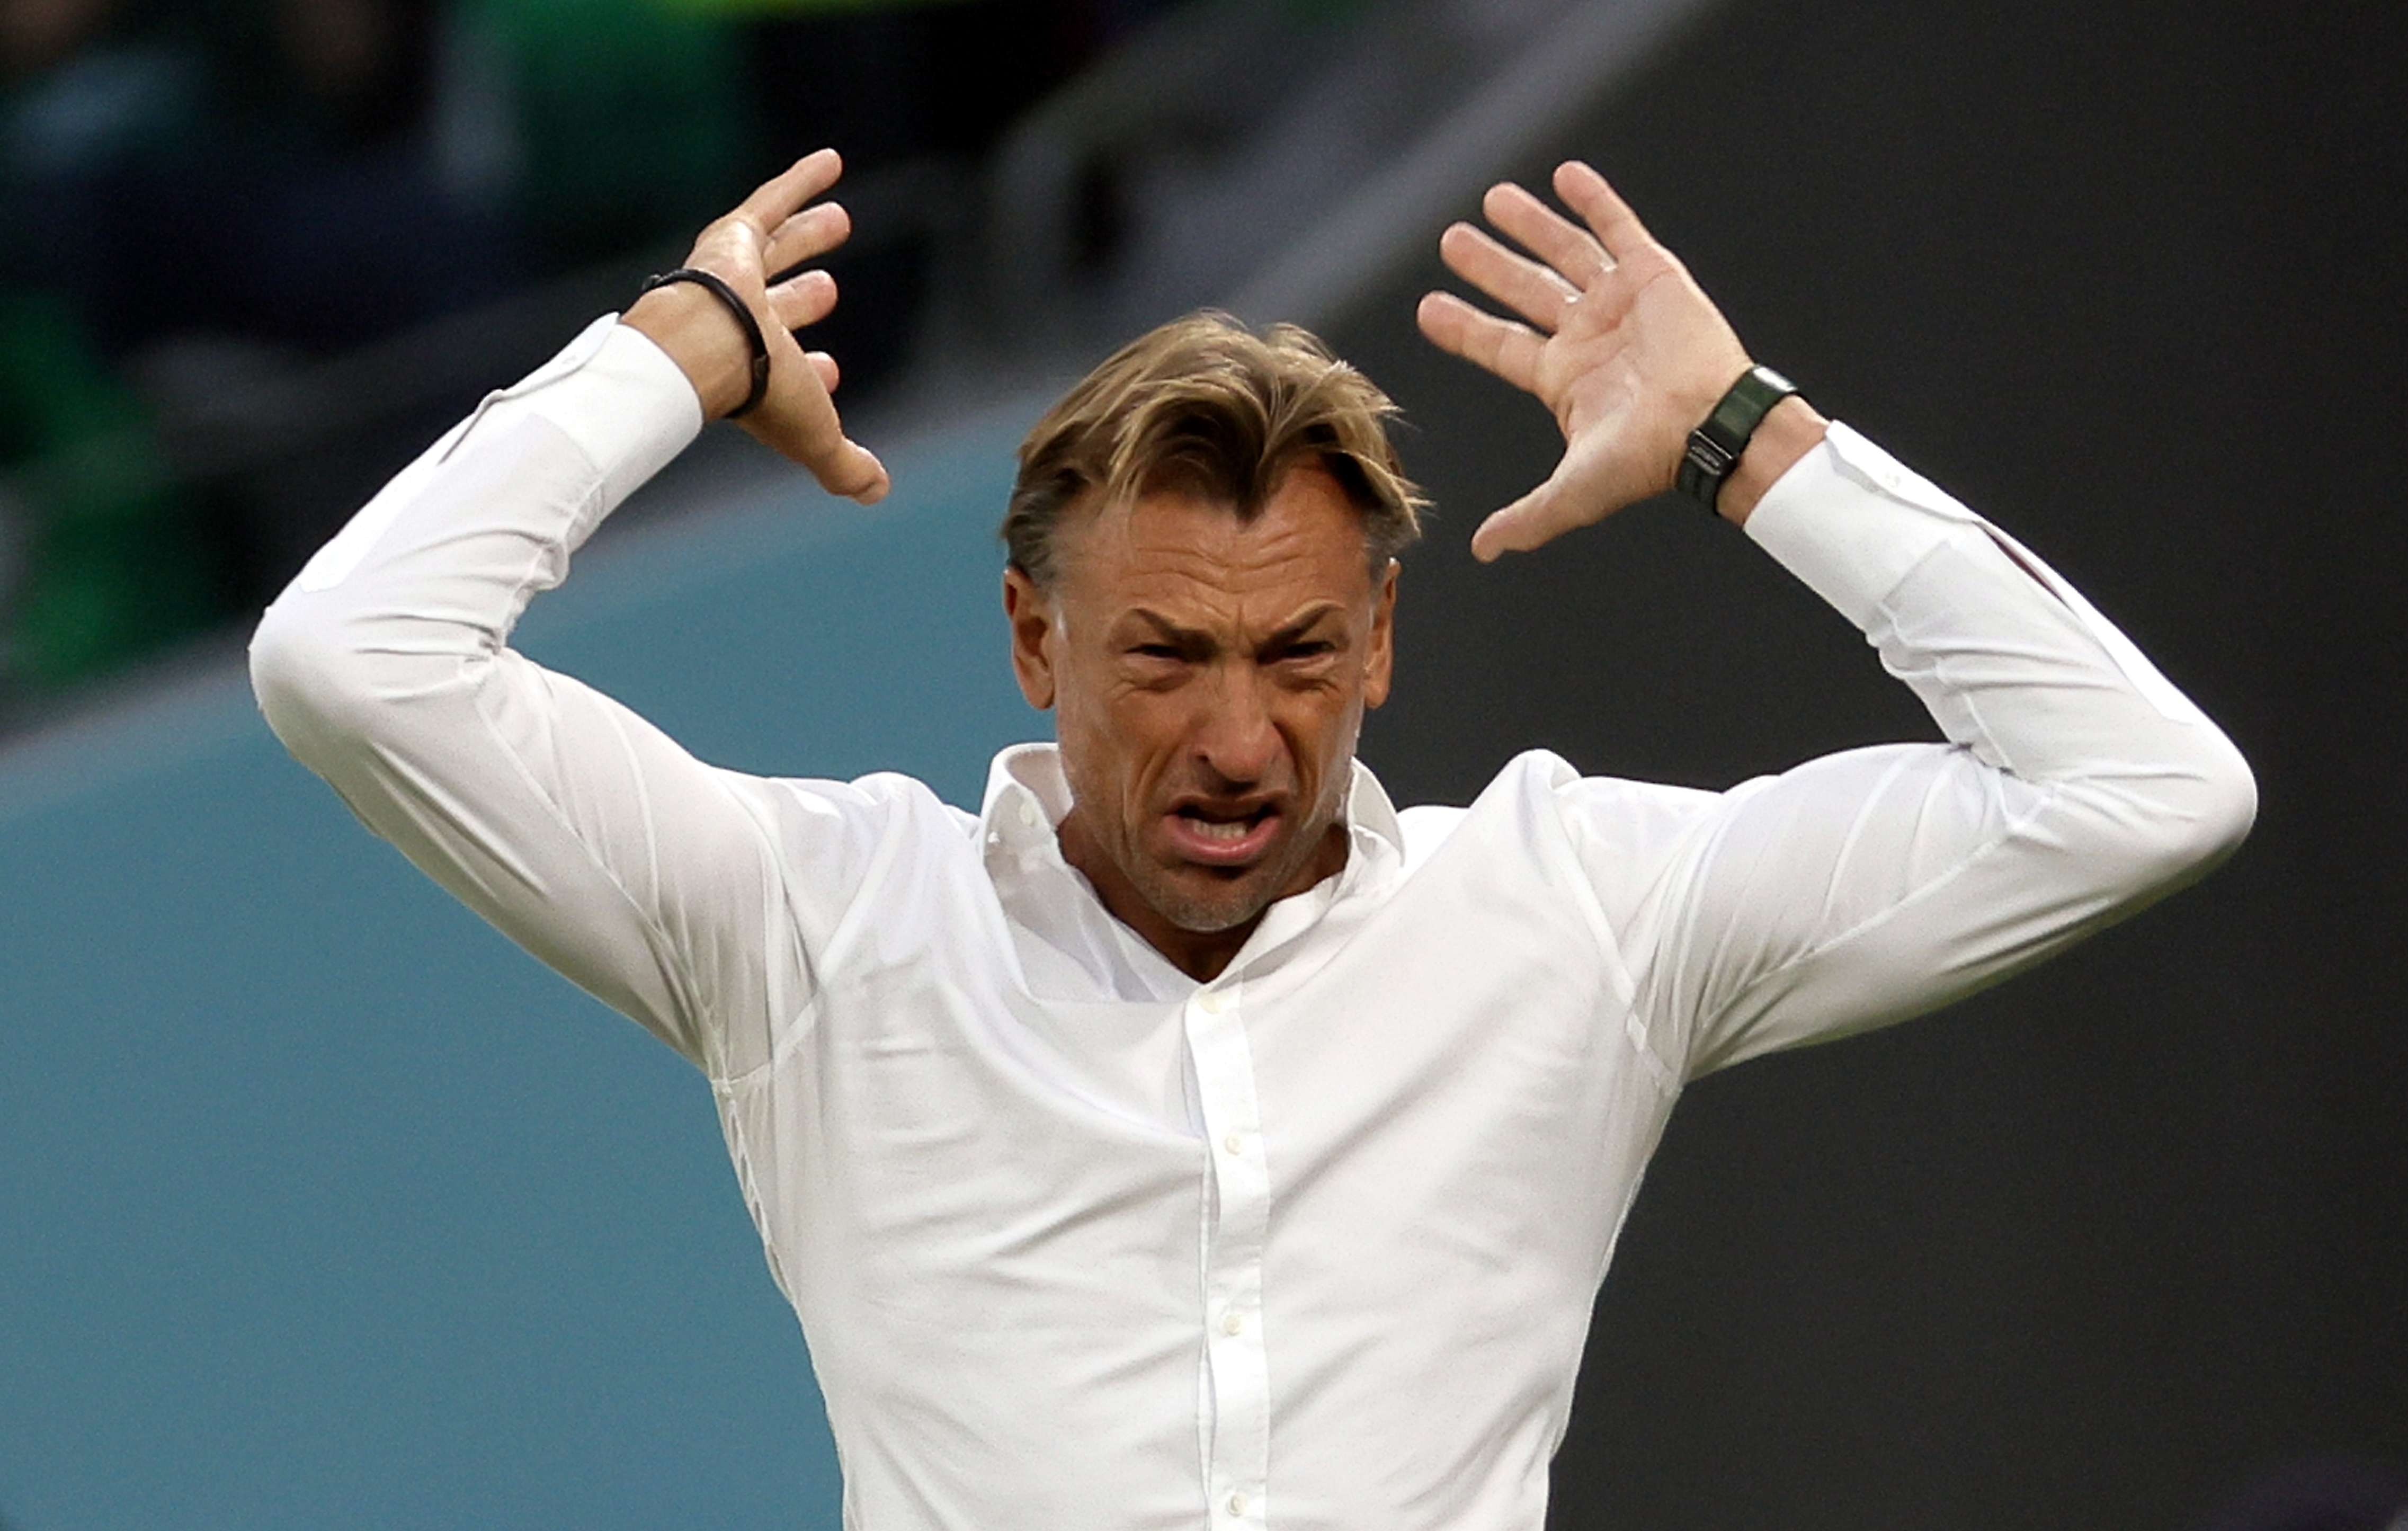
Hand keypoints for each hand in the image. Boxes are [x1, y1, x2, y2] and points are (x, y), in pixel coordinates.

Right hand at [625, 150, 890, 504]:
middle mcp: (742, 323)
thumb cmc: (758, 396)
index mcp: (756, 373)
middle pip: (778, 304)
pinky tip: (832, 162)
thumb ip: (845, 468)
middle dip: (802, 298)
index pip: (786, 370)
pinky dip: (800, 182)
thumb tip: (878, 492)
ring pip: (776, 249)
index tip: (827, 371)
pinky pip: (771, 201)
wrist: (705, 348)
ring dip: (807, 236)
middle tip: (829, 290)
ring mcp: (734, 278)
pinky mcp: (732, 238)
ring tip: (841, 220)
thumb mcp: (816, 438)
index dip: (809, 373)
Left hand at [1417, 161, 1756, 557]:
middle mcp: (1586, 336)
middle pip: (1525, 291)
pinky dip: (1594, 201)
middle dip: (1489, 266)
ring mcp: (1619, 303)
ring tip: (1493, 198)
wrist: (1710, 426)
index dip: (1464, 328)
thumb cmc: (1648, 459)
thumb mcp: (1575, 491)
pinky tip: (1566, 175)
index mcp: (1562, 378)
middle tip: (1452, 241)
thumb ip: (1528, 516)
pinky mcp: (1655, 277)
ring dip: (1531, 226)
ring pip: (1565, 254)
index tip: (1428, 308)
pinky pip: (1618, 229)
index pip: (1500, 345)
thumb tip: (1483, 550)